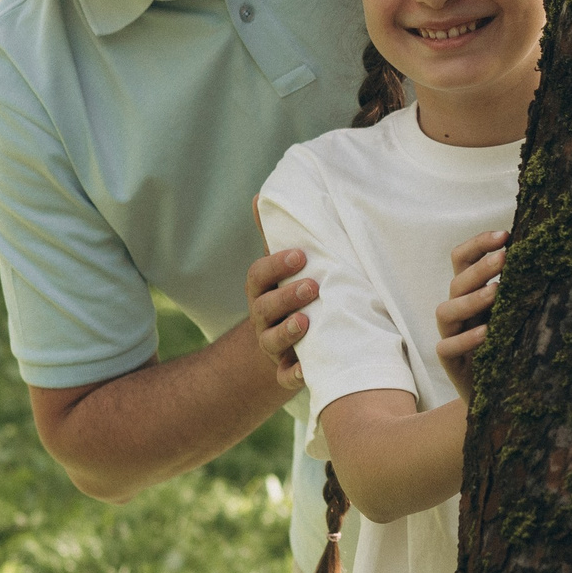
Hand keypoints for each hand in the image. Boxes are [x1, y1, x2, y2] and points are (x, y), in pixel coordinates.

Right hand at [246, 247, 316, 390]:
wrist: (288, 344)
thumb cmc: (289, 294)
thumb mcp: (282, 267)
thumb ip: (275, 236)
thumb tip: (260, 195)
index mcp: (262, 290)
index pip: (258, 275)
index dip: (276, 266)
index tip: (300, 255)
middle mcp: (263, 318)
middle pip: (264, 308)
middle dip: (286, 297)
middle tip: (313, 286)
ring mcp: (272, 344)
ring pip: (272, 340)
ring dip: (288, 331)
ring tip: (307, 323)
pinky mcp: (286, 369)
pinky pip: (285, 377)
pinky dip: (293, 376)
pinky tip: (305, 372)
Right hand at [435, 229, 506, 403]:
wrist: (506, 391)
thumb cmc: (515, 343)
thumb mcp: (519, 310)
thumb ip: (523, 286)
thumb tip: (550, 253)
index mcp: (471, 290)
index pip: (462, 258)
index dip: (478, 243)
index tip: (506, 235)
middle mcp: (458, 309)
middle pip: (457, 281)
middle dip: (481, 267)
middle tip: (505, 257)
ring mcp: (451, 334)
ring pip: (446, 310)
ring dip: (471, 299)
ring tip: (496, 292)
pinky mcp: (450, 361)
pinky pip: (446, 347)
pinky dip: (465, 339)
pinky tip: (486, 333)